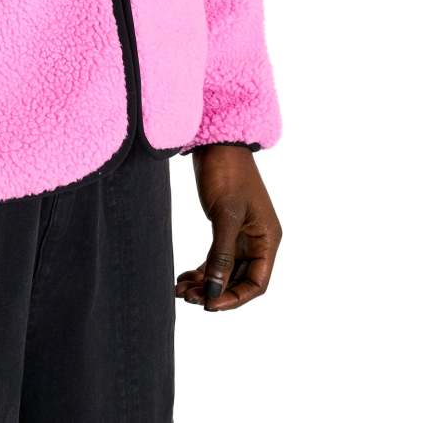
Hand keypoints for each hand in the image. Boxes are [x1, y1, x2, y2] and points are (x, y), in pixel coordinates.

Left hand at [176, 145, 281, 311]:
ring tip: (180, 291)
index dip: (234, 298)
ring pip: (224, 271)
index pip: (256, 283)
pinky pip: (215, 257)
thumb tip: (214, 293)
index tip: (209, 306)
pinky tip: (183, 278)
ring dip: (205, 283)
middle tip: (187, 298)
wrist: (216, 141)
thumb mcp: (225, 216)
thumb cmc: (227, 173)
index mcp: (267, 239)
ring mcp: (241, 235)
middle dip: (214, 292)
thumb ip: (221, 255)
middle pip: (238, 280)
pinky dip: (201, 269)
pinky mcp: (225, 227)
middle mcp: (257, 240)